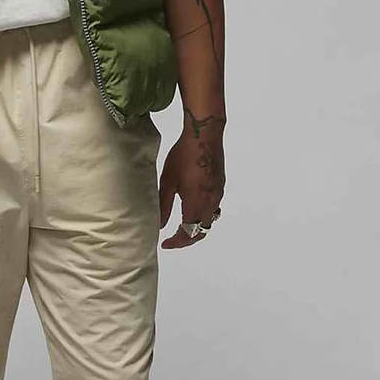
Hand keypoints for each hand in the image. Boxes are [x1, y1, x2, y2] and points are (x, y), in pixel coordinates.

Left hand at [158, 117, 224, 248]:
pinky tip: (193, 206)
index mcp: (196, 204)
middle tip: (173, 239)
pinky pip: (214, 208)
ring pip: (209, 220)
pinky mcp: (221, 185)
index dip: (176, 242)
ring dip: (196, 227)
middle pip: (201, 231)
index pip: (188, 233)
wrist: (204, 135)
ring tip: (182, 225)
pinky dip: (203, 215)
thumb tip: (159, 225)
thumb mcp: (168, 181)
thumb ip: (163, 205)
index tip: (165, 244)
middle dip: (187, 238)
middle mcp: (211, 203)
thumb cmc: (183, 156)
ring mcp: (218, 194)